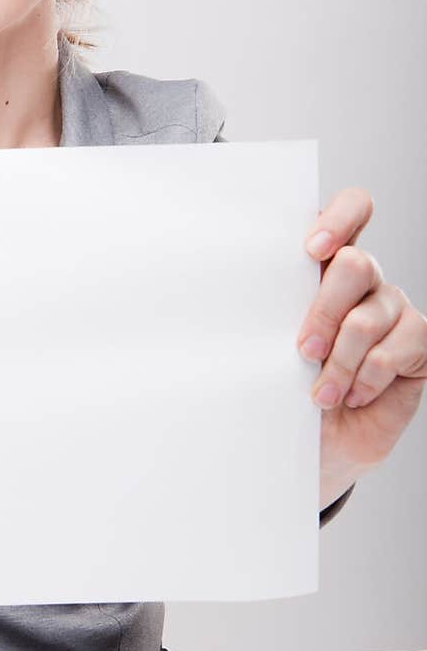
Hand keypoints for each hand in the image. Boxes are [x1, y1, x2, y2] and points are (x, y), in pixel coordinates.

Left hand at [296, 188, 426, 499]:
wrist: (317, 441)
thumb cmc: (288, 385)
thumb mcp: (272, 344)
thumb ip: (273, 310)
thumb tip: (241, 295)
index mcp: (327, 263)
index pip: (352, 209)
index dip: (339, 220)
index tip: (312, 249)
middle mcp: (365, 279)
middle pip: (357, 264)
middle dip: (325, 310)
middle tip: (304, 349)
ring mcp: (393, 308)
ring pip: (369, 316)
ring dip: (341, 361)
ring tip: (321, 393)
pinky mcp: (416, 343)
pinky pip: (396, 349)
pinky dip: (367, 377)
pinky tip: (351, 396)